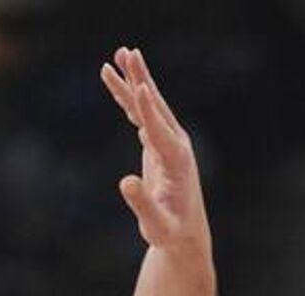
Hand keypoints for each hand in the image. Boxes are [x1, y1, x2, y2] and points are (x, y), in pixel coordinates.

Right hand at [101, 45, 209, 255]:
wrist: (185, 235)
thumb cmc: (170, 232)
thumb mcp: (155, 225)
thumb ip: (142, 203)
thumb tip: (126, 182)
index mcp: (176, 161)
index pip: (159, 129)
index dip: (147, 109)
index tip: (140, 86)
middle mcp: (176, 145)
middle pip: (155, 106)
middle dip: (140, 78)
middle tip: (128, 52)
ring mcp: (170, 143)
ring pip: (148, 107)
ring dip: (133, 81)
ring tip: (120, 54)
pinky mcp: (161, 146)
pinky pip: (143, 117)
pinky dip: (131, 99)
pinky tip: (123, 83)